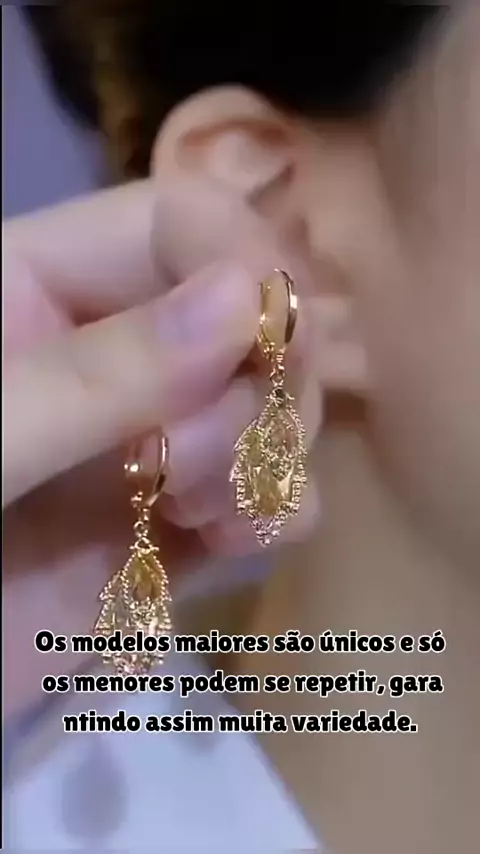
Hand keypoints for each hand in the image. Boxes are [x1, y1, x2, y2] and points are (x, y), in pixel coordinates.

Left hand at [4, 177, 324, 719]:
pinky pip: (266, 492)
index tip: (278, 341)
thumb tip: (243, 299)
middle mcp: (107, 352)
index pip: (176, 220)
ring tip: (194, 513)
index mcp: (36, 286)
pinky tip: (232, 542)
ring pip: (271, 403)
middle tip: (187, 461)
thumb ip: (92, 376)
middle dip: (253, 386)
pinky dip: (273, 512)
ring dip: (263, 453)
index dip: (242, 260)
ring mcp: (148, 440)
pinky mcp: (174, 524)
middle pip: (246, 314)